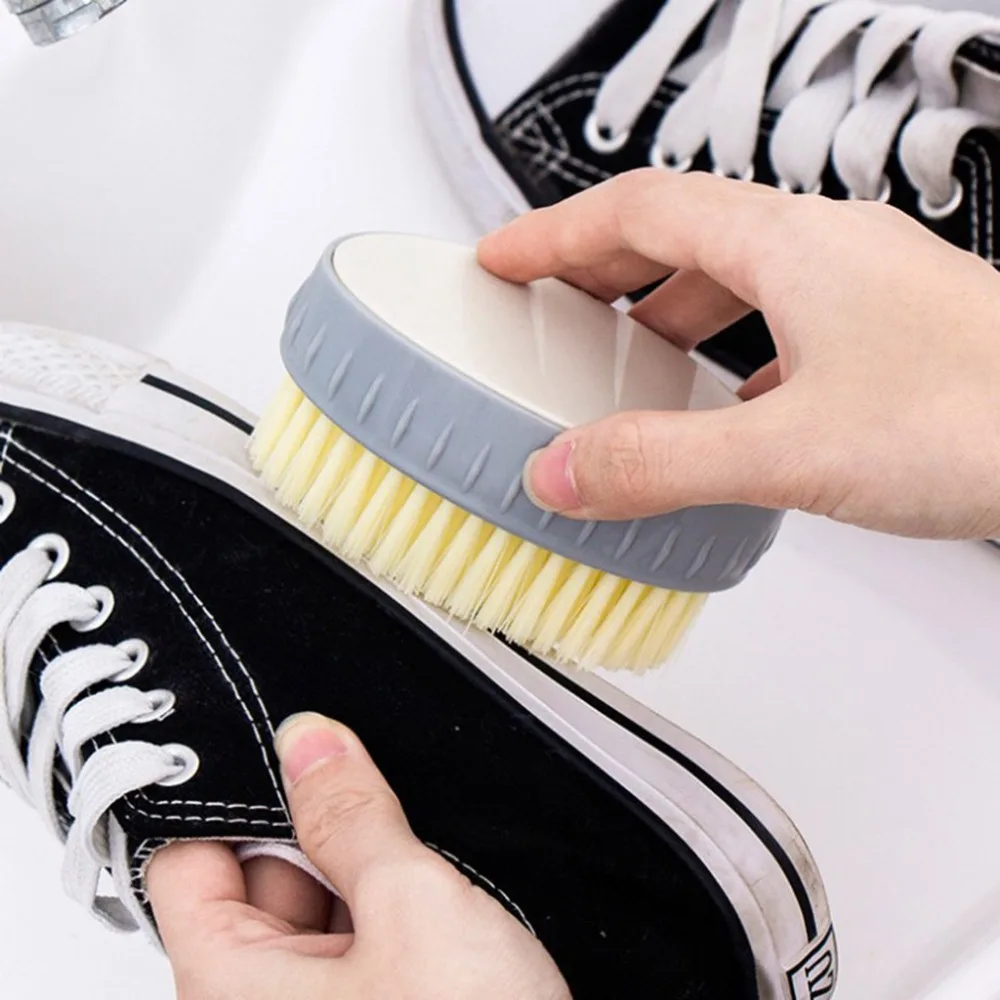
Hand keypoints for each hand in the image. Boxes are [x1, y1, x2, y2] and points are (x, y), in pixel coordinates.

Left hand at [147, 713, 568, 999]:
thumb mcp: (412, 906)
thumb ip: (353, 815)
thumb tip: (309, 741)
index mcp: (230, 990)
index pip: (186, 862)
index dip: (234, 801)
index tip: (292, 753)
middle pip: (256, 880)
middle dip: (318, 834)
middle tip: (379, 803)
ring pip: (318, 909)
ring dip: (367, 871)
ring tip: (421, 859)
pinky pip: (360, 943)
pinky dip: (393, 908)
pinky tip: (437, 894)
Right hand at [478, 169, 999, 539]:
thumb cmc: (988, 416)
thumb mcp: (793, 448)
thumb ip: (666, 462)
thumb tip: (566, 472)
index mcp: (790, 245)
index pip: (638, 208)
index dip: (555, 232)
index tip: (502, 259)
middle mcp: (825, 253)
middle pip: (682, 234)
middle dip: (601, 269)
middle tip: (547, 306)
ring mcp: (861, 294)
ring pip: (735, 281)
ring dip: (666, 314)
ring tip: (622, 359)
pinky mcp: (886, 342)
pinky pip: (780, 328)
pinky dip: (728, 359)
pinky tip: (725, 407)